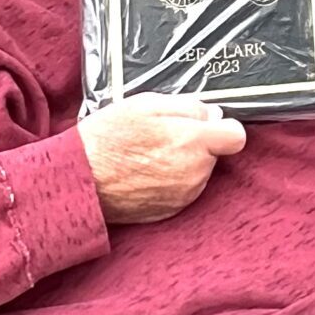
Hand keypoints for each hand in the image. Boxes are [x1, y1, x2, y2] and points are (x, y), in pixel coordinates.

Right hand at [77, 94, 247, 224]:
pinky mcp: (171, 210)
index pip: (236, 136)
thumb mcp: (145, 104)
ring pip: (199, 171)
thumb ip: (188, 107)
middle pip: (214, 153)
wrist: (78, 181)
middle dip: (197, 143)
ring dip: (184, 163)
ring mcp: (184, 195)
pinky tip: (146, 173)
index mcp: (192, 142)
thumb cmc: (107, 139)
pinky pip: (184, 189)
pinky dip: (172, 181)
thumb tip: (212, 114)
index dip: (223, 127)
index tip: (207, 125)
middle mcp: (194, 172)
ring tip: (149, 155)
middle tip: (163, 136)